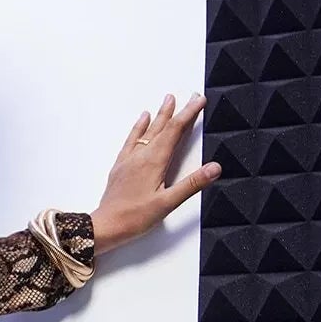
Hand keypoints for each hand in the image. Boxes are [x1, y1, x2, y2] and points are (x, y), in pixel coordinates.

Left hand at [90, 92, 220, 257]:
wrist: (106, 225)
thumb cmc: (134, 217)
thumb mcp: (168, 203)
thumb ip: (191, 184)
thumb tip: (214, 168)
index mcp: (154, 161)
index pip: (176, 131)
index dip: (189, 114)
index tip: (199, 100)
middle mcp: (141, 156)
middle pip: (163, 127)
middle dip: (178, 110)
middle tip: (189, 96)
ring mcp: (129, 159)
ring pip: (147, 131)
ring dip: (159, 115)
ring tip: (167, 100)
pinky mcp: (121, 166)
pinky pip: (132, 140)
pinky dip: (139, 127)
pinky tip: (142, 120)